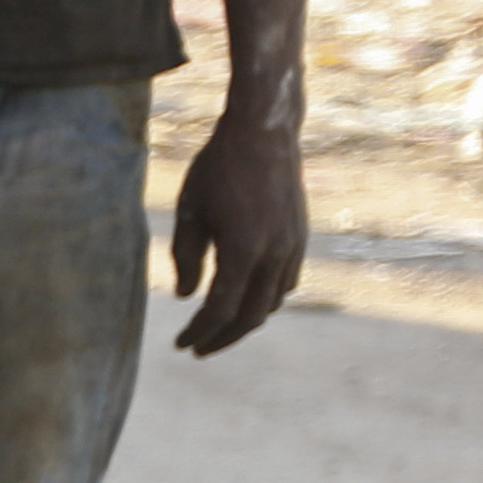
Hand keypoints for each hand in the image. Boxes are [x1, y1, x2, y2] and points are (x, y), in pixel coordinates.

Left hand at [168, 111, 304, 353]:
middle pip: (251, 316)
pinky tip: (245, 299)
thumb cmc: (217, 169)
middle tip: (198, 348)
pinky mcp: (301, 237)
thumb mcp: (189, 212)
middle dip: (223, 337)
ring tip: (218, 327)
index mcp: (243, 250)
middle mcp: (275, 254)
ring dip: (246, 321)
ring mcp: (294, 246)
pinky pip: (286, 283)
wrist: (263, 134)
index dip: (200, 332)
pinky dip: (265, 299)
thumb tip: (187, 297)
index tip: (181, 344)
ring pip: (272, 302)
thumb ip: (185, 257)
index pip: (220, 310)